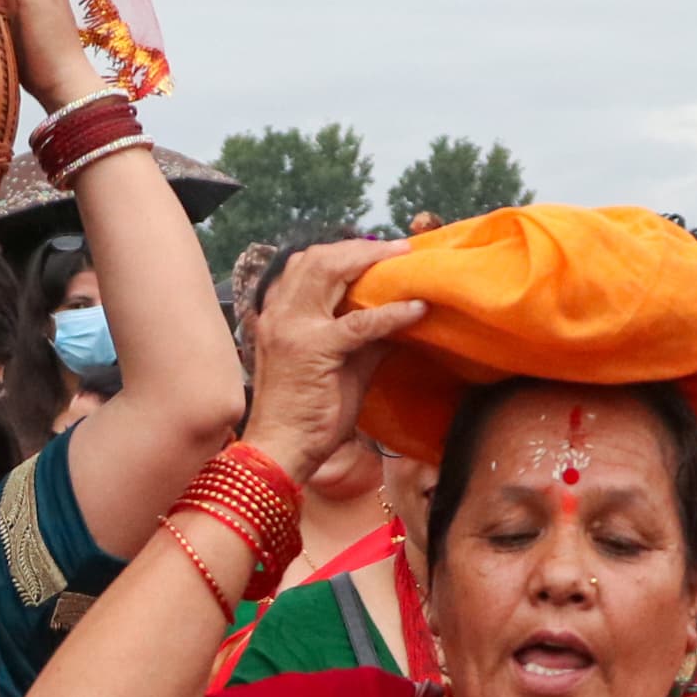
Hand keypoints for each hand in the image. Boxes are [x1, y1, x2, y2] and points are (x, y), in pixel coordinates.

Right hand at [238, 239, 424, 477]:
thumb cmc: (307, 413)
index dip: (343, 251)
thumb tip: (398, 316)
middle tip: (398, 248)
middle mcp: (281, 313)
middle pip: (317, 258)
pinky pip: (359, 323)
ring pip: (330, 272)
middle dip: (359, 248)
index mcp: (279, 314)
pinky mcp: (315, 349)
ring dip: (370, 262)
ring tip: (403, 261)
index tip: (377, 251)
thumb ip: (361, 337)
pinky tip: (417, 308)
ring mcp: (293, 328)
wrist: (280, 448)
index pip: (306, 264)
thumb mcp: (337, 365)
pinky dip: (392, 312)